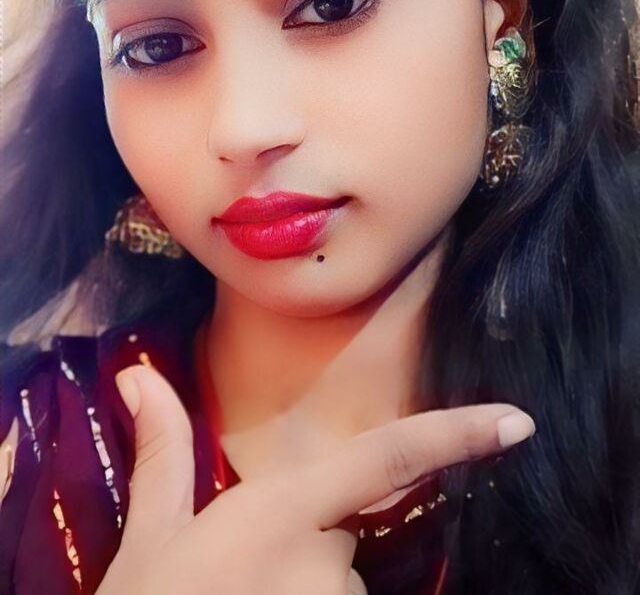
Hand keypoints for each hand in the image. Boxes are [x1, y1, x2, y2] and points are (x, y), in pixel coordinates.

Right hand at [96, 364, 534, 594]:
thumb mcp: (151, 541)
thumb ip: (163, 454)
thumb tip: (139, 376)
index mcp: (282, 514)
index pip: (384, 460)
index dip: (455, 435)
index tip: (519, 423)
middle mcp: (326, 566)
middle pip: (347, 540)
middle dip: (311, 550)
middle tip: (243, 579)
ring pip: (343, 591)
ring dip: (308, 594)